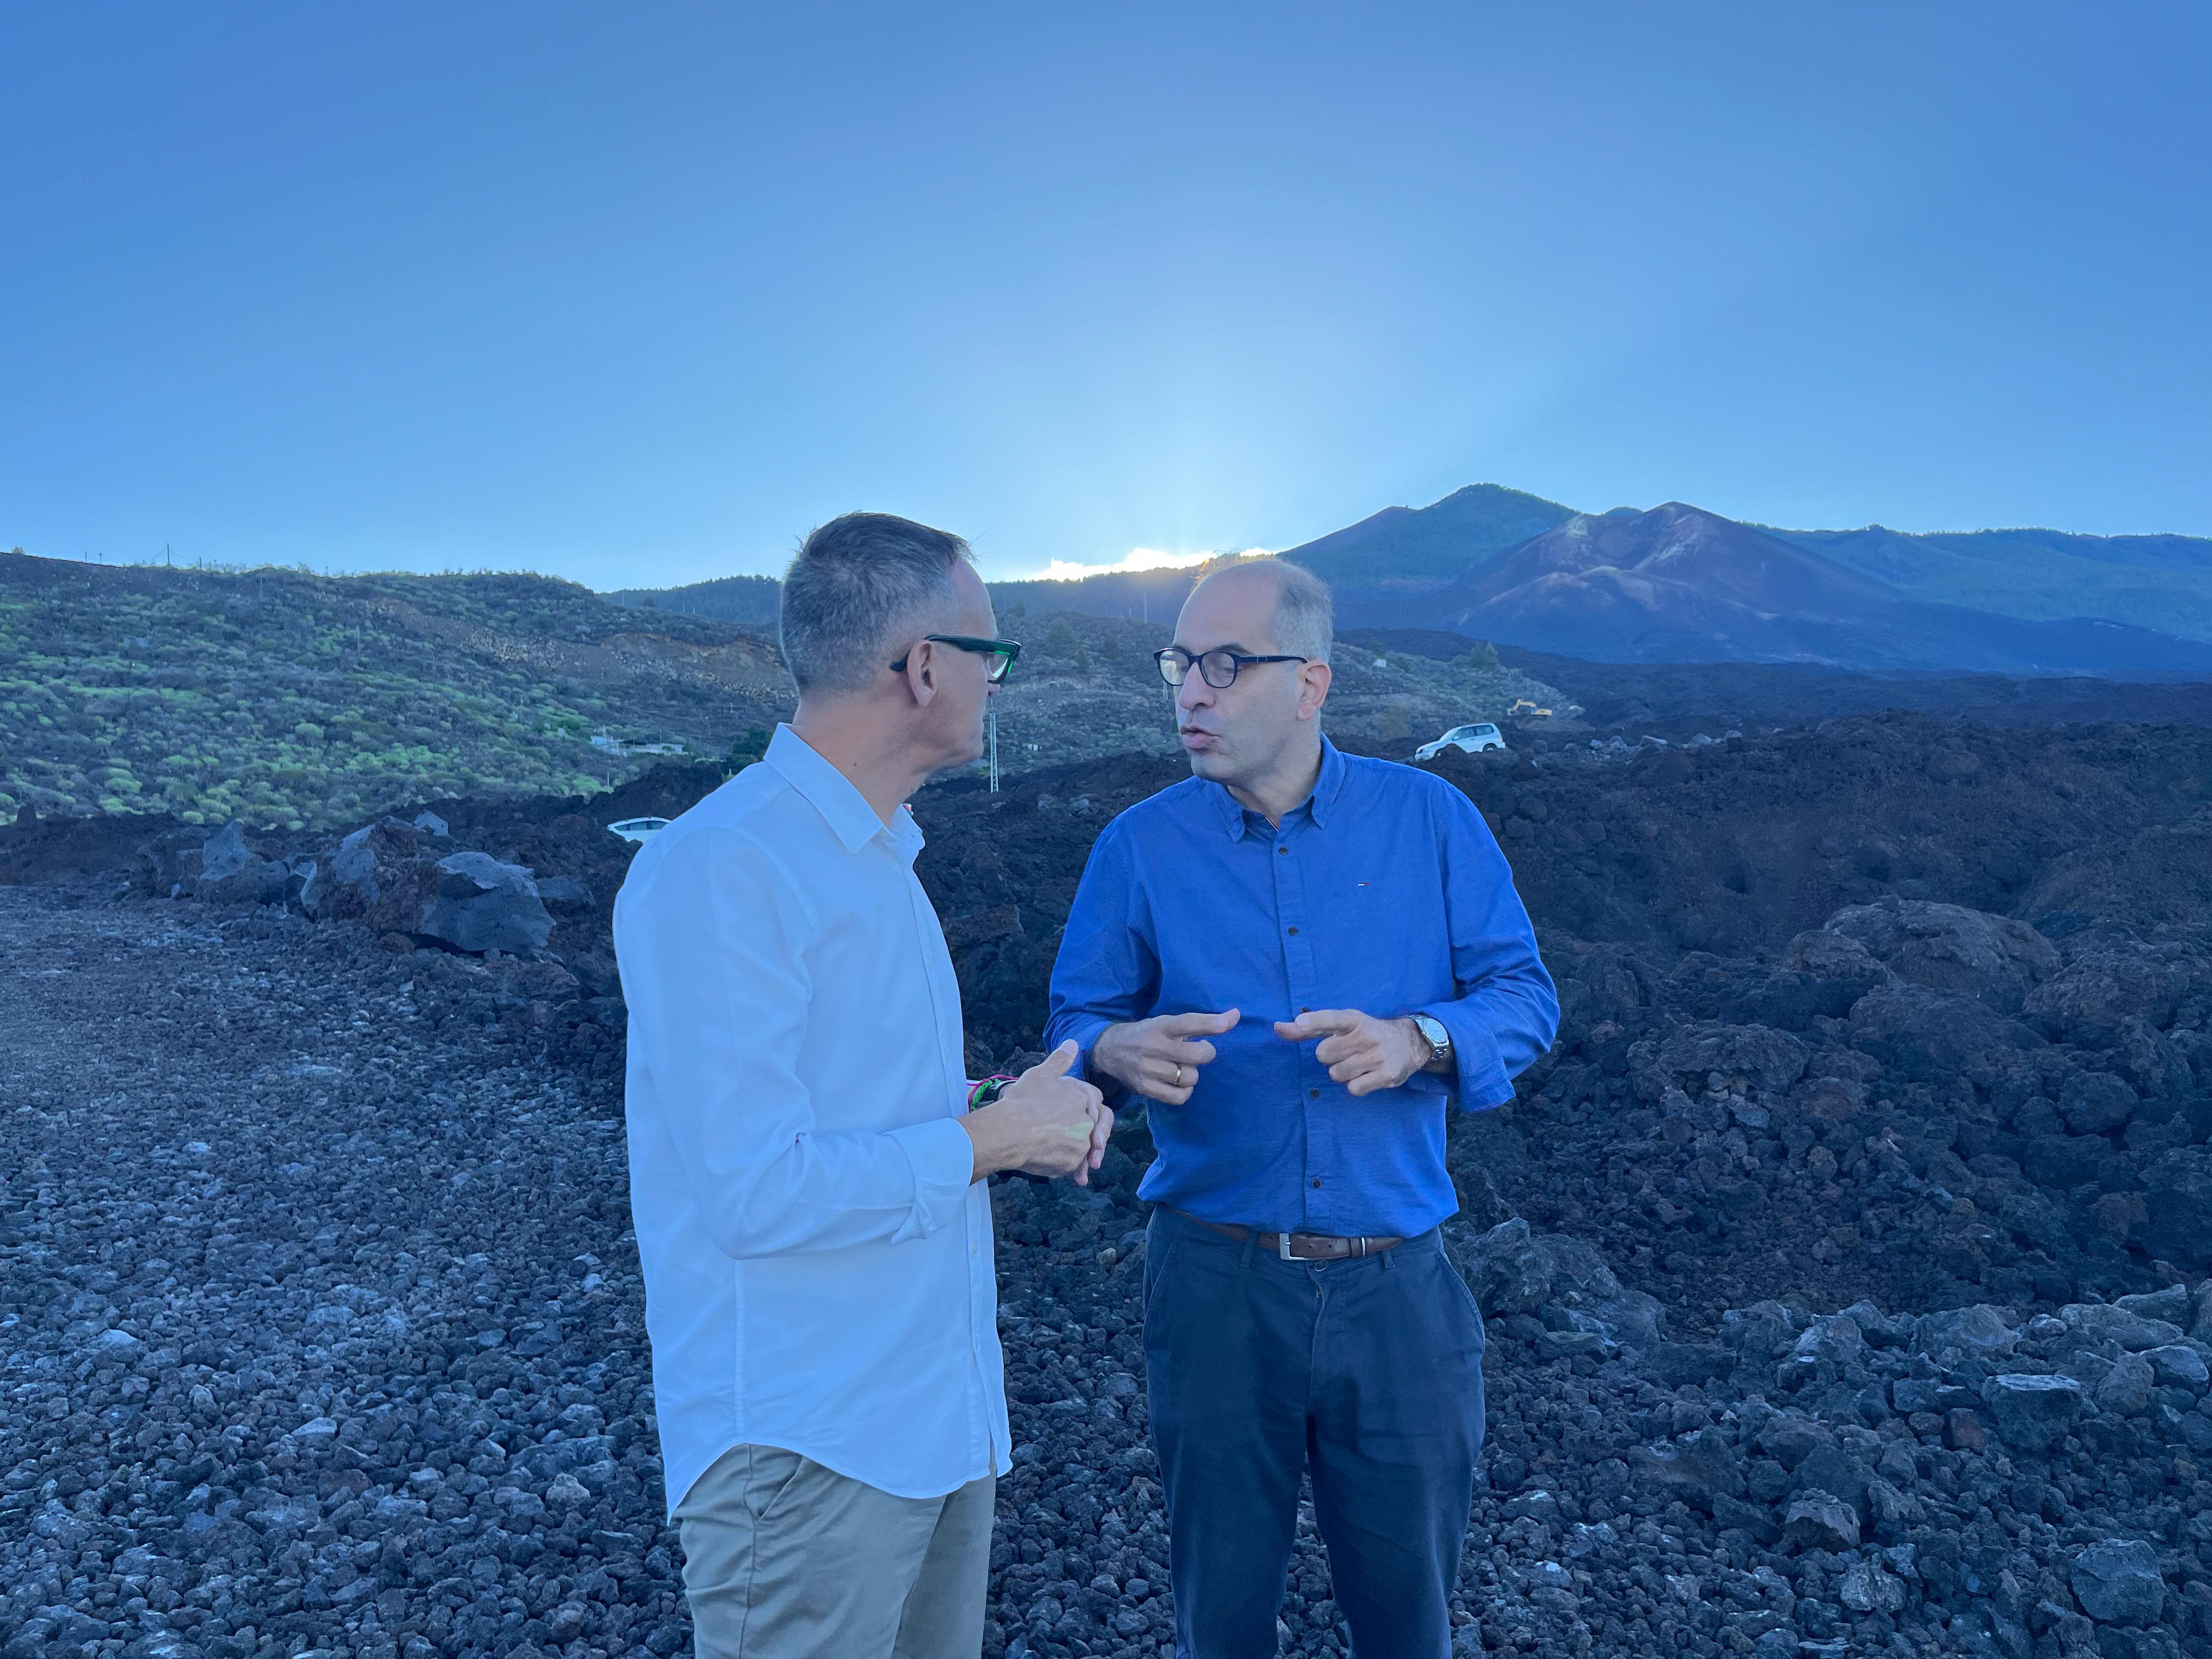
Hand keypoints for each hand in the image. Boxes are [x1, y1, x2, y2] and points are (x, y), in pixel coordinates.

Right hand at [962, 1041, 1111, 1183]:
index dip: (1088, 1108)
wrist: (1007, 1131)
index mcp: (1083, 1098)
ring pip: (1084, 1149)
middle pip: (1095, 1128)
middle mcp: (1086, 1121)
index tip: (1076, 1114)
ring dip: (1080, 1155)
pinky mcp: (1070, 1163)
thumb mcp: (1040, 1074)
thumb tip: (1072, 1043)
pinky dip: (1071, 1169)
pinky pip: (1074, 1166)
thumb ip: (1059, 1061)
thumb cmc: (1022, 1100)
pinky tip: (1063, 1174)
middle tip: (1077, 1142)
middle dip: (1091, 1136)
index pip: (1097, 1102)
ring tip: (1066, 1160)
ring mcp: (1079, 1144)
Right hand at [1091, 1009, 1240, 1104]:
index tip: (1229, 1022)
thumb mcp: (1166, 1023)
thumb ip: (1199, 1023)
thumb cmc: (1147, 1034)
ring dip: (1191, 1074)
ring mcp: (1148, 1069)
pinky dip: (1185, 1091)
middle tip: (1199, 1051)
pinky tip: (1178, 1082)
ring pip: (1190, 1078)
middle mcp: (1153, 1046)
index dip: (1209, 1023)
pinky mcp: (1145, 1088)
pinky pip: (1180, 1097)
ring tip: (1180, 1067)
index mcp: (1159, 1026)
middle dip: (1205, 1053)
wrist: (1109, 1050)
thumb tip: (1236, 1016)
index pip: (1187, 1023)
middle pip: (1195, 1055)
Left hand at [1272, 1009, 1429, 1095]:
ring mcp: (1377, 1056)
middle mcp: (1366, 1035)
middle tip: (1347, 1051)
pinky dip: (1356, 1085)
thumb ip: (1310, 1028)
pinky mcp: (1387, 1075)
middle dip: (1331, 1056)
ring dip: (1342, 1072)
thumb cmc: (1366, 1033)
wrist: (1410, 1043)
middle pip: (1324, 1055)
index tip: (1299, 1024)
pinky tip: (1367, 1075)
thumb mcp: (1342, 1026)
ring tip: (1358, 1063)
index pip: (1331, 1018)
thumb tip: (1277, 1028)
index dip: (1313, 1022)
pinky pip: (1353, 1088)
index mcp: (1354, 1019)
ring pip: (1336, 1074)